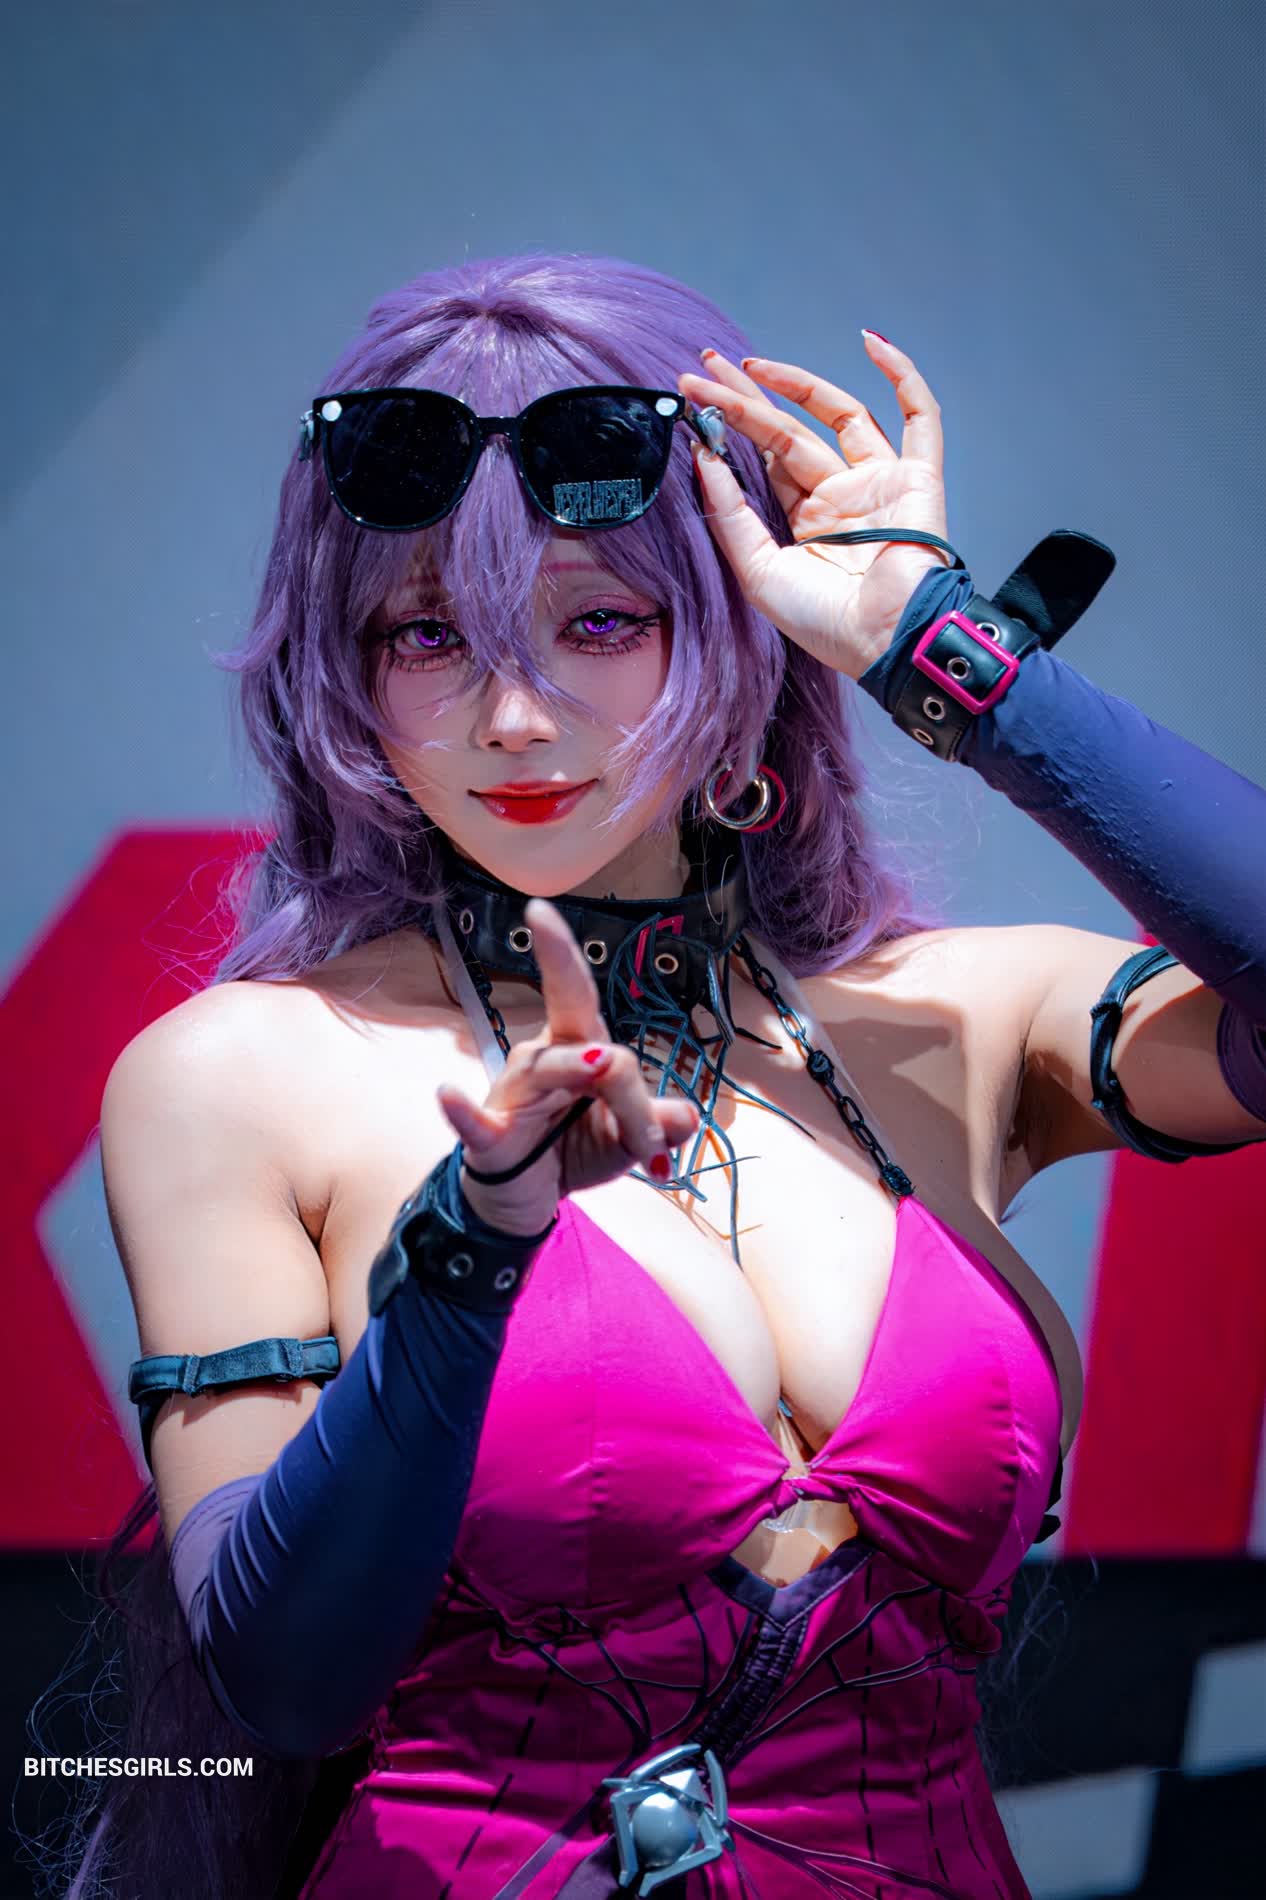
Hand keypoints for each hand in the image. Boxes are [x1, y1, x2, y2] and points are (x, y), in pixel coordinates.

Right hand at [435, 899, 700, 1234]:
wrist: (520, 1199)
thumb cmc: (571, 1149)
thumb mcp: (624, 1140)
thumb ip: (654, 1123)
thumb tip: (688, 1115)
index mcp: (576, 1046)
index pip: (575, 993)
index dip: (565, 963)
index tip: (548, 932)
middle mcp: (541, 1058)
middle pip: (590, 1045)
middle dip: (622, 1075)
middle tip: (647, 1120)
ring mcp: (511, 1093)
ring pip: (553, 1076)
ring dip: (607, 1110)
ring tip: (640, 1143)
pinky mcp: (487, 1135)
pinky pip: (474, 1120)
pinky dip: (462, 1109)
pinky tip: (448, 1094)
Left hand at [677, 333, 952, 679]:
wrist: (884, 639)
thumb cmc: (823, 622)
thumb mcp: (757, 570)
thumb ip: (729, 512)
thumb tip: (702, 454)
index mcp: (805, 521)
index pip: (764, 459)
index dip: (730, 427)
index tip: (693, 396)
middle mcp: (841, 496)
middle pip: (789, 430)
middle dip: (745, 398)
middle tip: (703, 365)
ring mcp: (880, 483)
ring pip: (839, 414)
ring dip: (797, 383)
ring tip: (750, 364)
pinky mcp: (918, 479)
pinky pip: (920, 418)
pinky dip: (903, 377)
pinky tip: (871, 343)